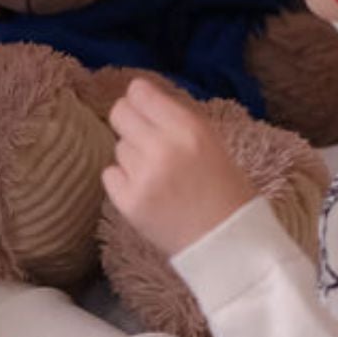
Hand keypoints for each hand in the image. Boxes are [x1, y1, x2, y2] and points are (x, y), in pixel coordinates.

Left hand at [102, 76, 257, 258]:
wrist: (228, 244)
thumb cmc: (226, 192)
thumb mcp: (212, 143)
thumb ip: (177, 120)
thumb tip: (141, 96)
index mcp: (190, 128)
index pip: (140, 92)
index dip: (139, 98)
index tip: (142, 106)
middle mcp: (163, 147)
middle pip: (120, 114)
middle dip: (129, 122)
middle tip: (143, 138)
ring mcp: (143, 176)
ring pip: (118, 147)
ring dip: (132, 157)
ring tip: (158, 176)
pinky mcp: (128, 202)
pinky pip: (109, 174)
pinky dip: (123, 181)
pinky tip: (146, 191)